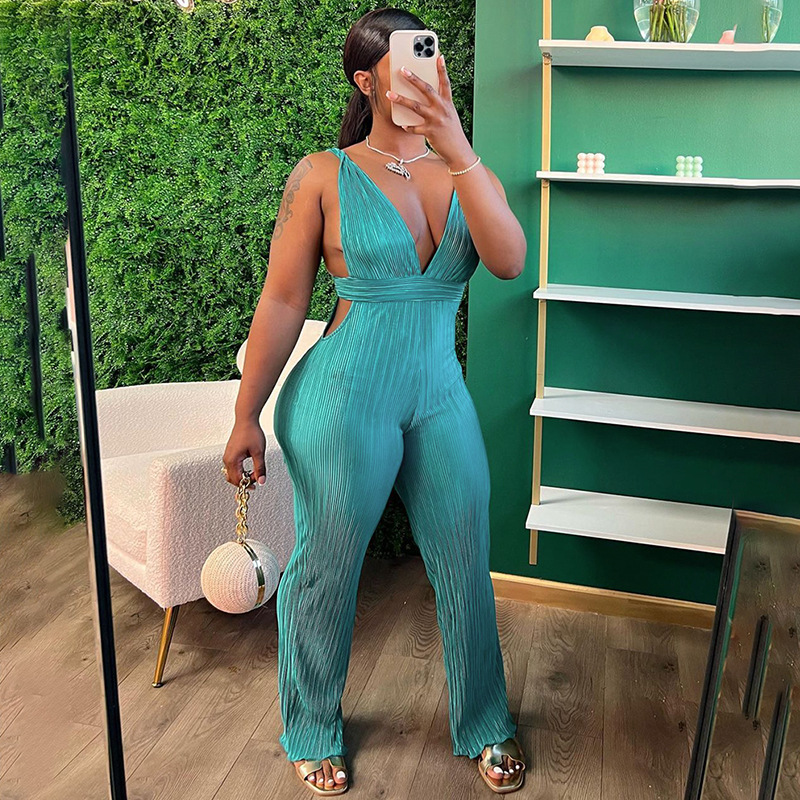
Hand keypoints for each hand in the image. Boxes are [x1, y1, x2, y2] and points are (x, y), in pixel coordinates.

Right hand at [222, 419, 266, 489]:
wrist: (246, 420)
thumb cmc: (251, 432)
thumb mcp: (259, 452)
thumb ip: (260, 468)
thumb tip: (261, 480)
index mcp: (232, 460)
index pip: (238, 480)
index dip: (249, 483)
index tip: (258, 480)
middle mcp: (227, 459)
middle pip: (233, 479)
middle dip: (244, 482)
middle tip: (256, 479)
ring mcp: (227, 456)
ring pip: (231, 474)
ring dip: (241, 477)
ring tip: (253, 474)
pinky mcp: (230, 453)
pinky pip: (232, 467)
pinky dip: (239, 471)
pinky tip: (248, 469)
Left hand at [386, 54, 475, 170]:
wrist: (459, 151)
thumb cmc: (452, 133)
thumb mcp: (449, 115)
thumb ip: (440, 105)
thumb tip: (426, 97)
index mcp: (448, 103)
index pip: (445, 82)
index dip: (442, 69)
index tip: (438, 55)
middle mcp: (442, 109)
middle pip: (426, 89)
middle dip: (413, 78)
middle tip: (402, 69)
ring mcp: (436, 120)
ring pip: (416, 106)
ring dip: (401, 99)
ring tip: (389, 94)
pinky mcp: (430, 132)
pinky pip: (415, 128)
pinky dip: (408, 127)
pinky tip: (401, 125)